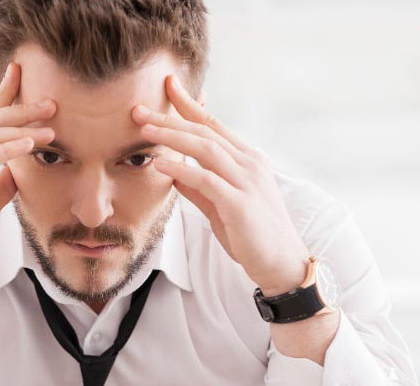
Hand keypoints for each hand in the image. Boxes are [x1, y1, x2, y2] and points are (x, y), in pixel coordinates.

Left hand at [132, 75, 310, 294]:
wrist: (281, 265)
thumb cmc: (252, 236)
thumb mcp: (220, 207)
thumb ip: (199, 188)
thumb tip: (173, 174)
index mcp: (247, 160)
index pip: (213, 124)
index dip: (188, 105)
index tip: (166, 87)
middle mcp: (249, 164)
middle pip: (205, 131)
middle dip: (170, 117)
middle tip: (139, 109)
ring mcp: (246, 181)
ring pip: (205, 148)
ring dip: (172, 136)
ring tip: (144, 130)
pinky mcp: (240, 203)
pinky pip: (206, 179)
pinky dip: (181, 169)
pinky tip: (160, 164)